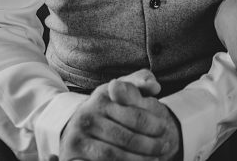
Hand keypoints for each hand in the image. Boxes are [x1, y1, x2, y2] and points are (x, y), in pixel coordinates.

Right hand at [60, 69, 181, 160]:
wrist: (79, 121)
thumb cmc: (110, 105)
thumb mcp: (123, 88)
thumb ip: (140, 82)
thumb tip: (155, 87)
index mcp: (102, 96)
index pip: (135, 114)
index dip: (153, 124)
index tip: (164, 128)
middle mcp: (87, 114)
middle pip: (125, 137)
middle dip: (149, 146)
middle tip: (164, 148)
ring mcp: (77, 134)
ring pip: (112, 154)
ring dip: (136, 160)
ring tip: (153, 160)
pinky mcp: (72, 151)